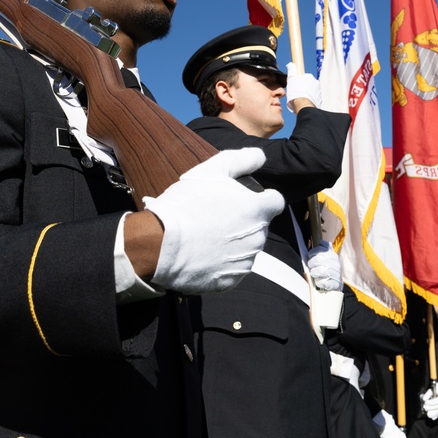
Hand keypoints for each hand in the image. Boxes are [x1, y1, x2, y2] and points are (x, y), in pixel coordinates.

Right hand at [146, 149, 284, 293]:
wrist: (161, 243)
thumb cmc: (187, 203)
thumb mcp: (212, 170)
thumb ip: (242, 160)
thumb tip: (261, 156)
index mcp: (258, 210)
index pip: (275, 201)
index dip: (261, 198)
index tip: (242, 199)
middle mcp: (258, 238)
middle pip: (259, 226)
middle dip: (244, 220)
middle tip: (217, 215)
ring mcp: (245, 262)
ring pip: (247, 248)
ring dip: (234, 241)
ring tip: (207, 234)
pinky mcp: (230, 281)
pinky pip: (232, 269)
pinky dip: (222, 262)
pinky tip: (203, 253)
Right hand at [285, 62, 320, 111]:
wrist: (303, 106)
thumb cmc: (296, 92)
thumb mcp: (291, 79)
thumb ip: (291, 70)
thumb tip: (290, 64)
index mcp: (309, 77)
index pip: (303, 77)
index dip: (298, 82)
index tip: (295, 87)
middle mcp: (316, 83)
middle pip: (308, 84)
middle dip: (303, 88)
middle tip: (296, 93)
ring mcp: (319, 92)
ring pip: (311, 92)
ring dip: (307, 94)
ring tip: (300, 99)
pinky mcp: (320, 100)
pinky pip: (314, 99)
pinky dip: (310, 100)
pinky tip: (304, 103)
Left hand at [307, 240, 342, 290]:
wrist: (336, 284)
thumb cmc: (327, 270)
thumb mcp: (326, 258)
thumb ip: (324, 249)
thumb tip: (322, 242)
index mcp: (333, 256)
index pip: (322, 249)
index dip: (313, 251)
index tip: (309, 255)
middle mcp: (336, 264)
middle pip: (319, 260)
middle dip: (312, 263)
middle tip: (311, 266)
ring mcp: (337, 274)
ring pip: (321, 271)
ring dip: (315, 273)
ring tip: (315, 274)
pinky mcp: (336, 284)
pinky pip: (324, 282)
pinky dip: (320, 282)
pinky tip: (319, 282)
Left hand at [419, 382, 437, 419]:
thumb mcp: (434, 387)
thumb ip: (428, 393)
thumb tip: (424, 399)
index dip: (431, 402)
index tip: (425, 402)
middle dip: (431, 408)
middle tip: (424, 407)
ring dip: (433, 413)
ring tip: (427, 413)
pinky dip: (436, 416)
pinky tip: (432, 418)